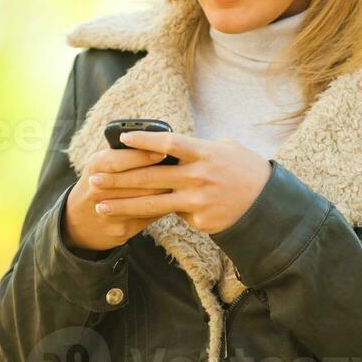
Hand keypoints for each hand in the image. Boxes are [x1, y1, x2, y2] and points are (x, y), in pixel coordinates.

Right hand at [63, 144, 171, 252]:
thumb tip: (152, 136)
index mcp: (95, 166)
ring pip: (146, 200)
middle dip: (161, 174)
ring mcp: (110, 212)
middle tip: (181, 167)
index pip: (121, 160)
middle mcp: (99, 189)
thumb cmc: (97, 182)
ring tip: (183, 182)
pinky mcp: (121, 230)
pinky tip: (176, 199)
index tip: (164, 151)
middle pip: (137, 181)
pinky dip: (165, 207)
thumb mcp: (100, 162)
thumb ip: (120, 149)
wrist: (78, 223)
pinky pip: (149, 217)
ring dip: (167, 191)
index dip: (143, 156)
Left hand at [87, 130, 272, 234]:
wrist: (267, 204)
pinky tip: (148, 215)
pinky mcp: (200, 222)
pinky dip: (162, 214)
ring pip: (153, 204)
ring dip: (123, 205)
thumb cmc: (244, 169)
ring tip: (100, 205)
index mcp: (205, 153)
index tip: (122, 139)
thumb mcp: (225, 148)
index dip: (144, 140)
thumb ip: (196, 147)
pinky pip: (175, 216)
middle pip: (151, 177)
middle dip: (119, 179)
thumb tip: (167, 144)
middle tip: (94, 179)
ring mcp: (198, 202)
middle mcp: (199, 177)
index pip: (169, 144)